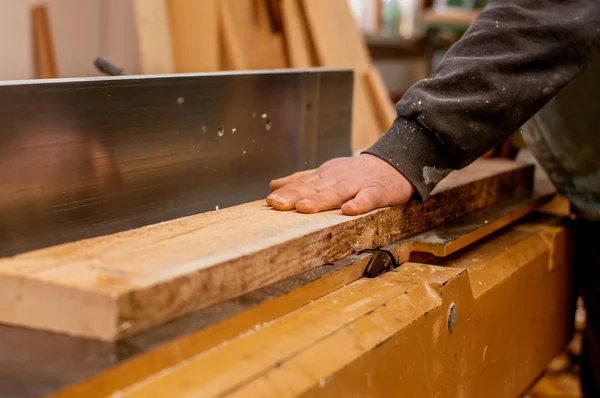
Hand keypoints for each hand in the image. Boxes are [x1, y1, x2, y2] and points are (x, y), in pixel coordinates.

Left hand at [266, 154, 413, 214]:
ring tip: (304, 208)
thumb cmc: (357, 173)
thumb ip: (301, 179)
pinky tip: (348, 211)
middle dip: (295, 196)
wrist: (394, 163)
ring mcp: (357, 184)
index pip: (302, 184)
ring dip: (320, 200)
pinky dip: (359, 204)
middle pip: (315, 188)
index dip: (286, 192)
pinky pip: (368, 198)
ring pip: (337, 192)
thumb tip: (273, 184)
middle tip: (277, 204)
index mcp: (325, 176)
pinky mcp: (378, 191)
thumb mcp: (327, 173)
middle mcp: (338, 178)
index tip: (269, 201)